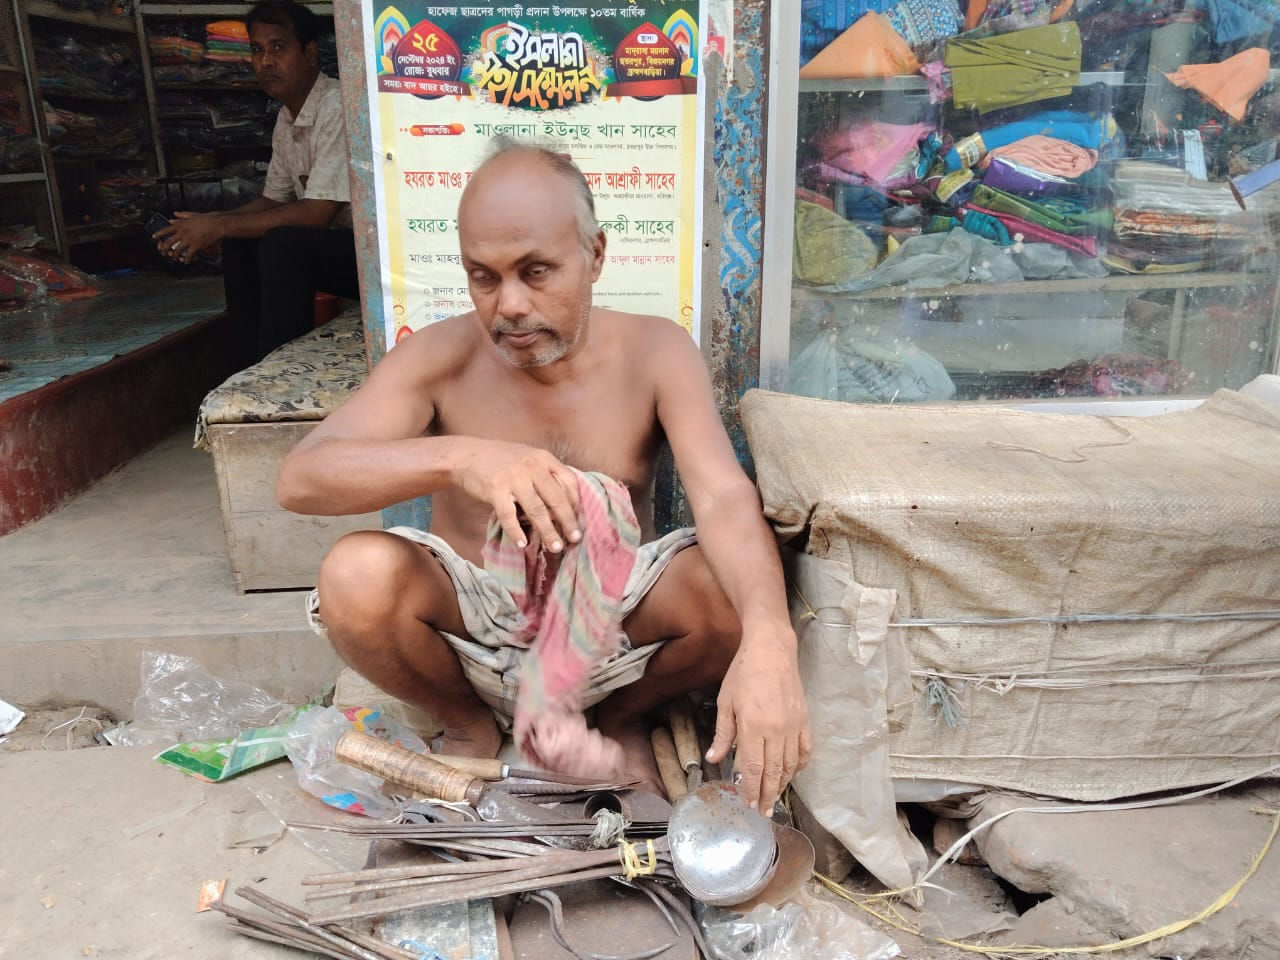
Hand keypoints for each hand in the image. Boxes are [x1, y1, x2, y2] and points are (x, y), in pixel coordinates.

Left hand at [154, 211, 219, 262]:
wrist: (217, 224)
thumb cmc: (207, 219)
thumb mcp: (192, 215)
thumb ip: (182, 215)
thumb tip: (174, 214)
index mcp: (181, 225)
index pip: (166, 230)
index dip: (159, 234)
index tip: (154, 237)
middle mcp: (183, 232)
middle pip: (169, 242)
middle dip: (164, 248)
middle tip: (163, 252)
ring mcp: (189, 240)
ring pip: (178, 250)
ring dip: (175, 256)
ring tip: (175, 258)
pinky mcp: (196, 245)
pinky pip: (189, 255)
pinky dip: (187, 259)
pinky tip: (186, 261)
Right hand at [454, 440, 581, 552]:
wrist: (466, 455)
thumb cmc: (500, 460)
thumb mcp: (528, 459)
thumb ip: (545, 474)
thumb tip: (563, 503)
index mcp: (543, 458)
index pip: (569, 481)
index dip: (576, 502)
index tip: (579, 518)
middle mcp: (531, 466)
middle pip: (556, 498)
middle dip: (568, 521)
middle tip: (575, 539)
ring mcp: (513, 477)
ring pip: (537, 510)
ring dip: (548, 531)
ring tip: (555, 547)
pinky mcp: (495, 489)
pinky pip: (509, 516)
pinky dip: (516, 532)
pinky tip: (522, 543)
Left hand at [707, 630, 811, 814]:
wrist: (771, 651)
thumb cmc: (743, 674)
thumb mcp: (725, 703)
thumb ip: (722, 734)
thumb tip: (713, 759)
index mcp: (753, 727)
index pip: (753, 768)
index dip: (751, 789)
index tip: (749, 804)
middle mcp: (776, 731)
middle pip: (773, 772)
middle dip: (767, 795)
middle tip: (763, 811)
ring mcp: (793, 726)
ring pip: (790, 765)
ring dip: (782, 784)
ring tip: (774, 798)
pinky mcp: (805, 720)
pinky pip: (805, 750)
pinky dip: (799, 765)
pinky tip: (792, 773)